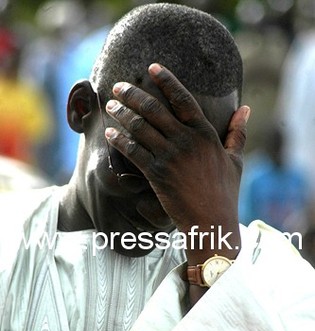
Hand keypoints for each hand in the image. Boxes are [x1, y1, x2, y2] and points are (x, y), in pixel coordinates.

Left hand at [105, 63, 248, 260]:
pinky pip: (134, 152)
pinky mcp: (157, 174)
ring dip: (122, 114)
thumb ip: (238, 133)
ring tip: (111, 106)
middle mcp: (186, 141)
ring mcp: (170, 157)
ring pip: (140, 128)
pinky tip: (111, 133)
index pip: (183, 99)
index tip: (152, 67)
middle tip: (118, 86)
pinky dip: (120, 140)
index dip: (166, 81)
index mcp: (205, 134)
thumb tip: (246, 109)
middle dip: (133, 94)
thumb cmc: (225, 192)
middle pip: (154, 109)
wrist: (212, 222)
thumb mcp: (235, 160)